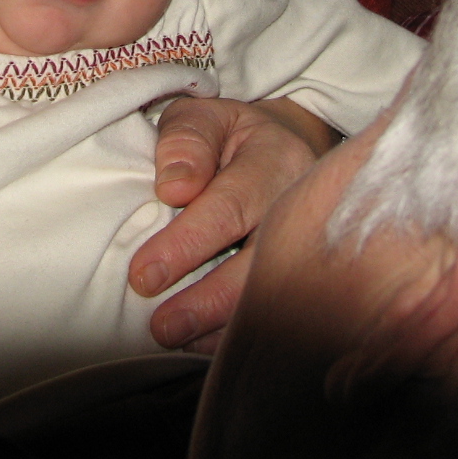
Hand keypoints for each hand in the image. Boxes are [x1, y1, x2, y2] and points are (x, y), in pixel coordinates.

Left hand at [128, 97, 337, 350]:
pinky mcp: (311, 272)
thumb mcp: (204, 115)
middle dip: (210, 300)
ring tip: (177, 339)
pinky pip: (284, 310)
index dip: (187, 245)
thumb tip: (174, 188)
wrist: (289, 149)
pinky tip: (203, 343)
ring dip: (224, 324)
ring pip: (278, 293)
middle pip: (262, 261)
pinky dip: (240, 333)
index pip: (230, 206)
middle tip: (162, 326)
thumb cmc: (231, 136)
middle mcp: (303, 205)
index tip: (144, 276)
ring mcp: (313, 243)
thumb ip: (185, 141)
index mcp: (276, 159)